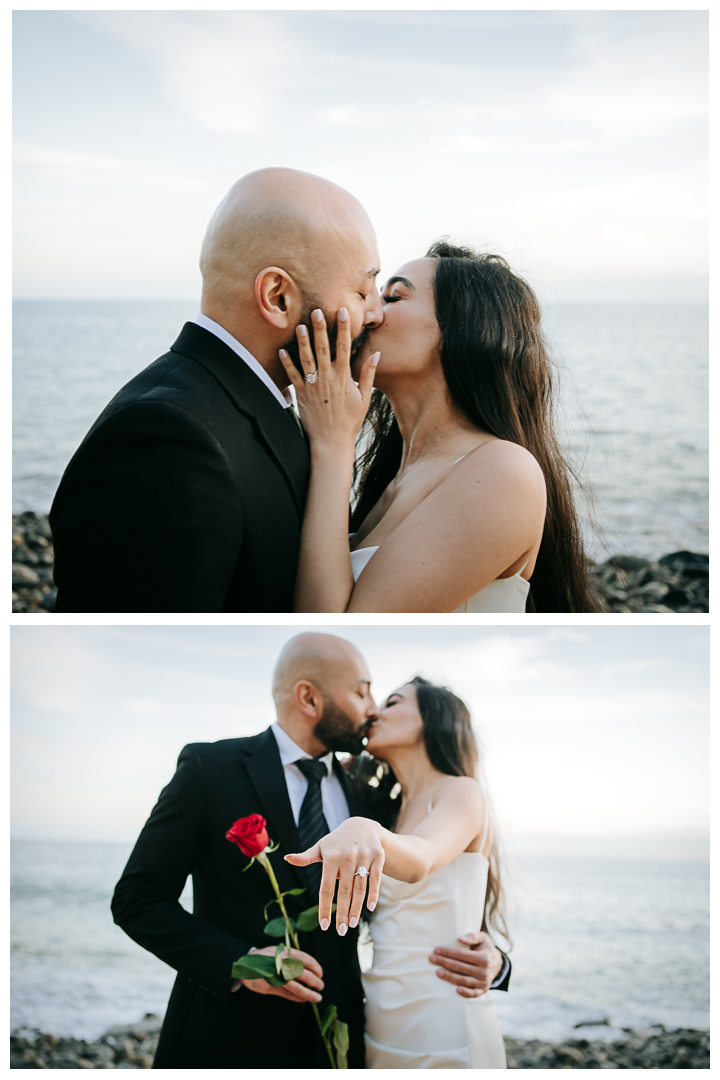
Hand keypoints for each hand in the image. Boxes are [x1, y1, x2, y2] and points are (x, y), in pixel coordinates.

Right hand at [234, 945, 324, 1003]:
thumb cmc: (265, 958)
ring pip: (296, 987)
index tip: (320, 973)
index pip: (306, 959)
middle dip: (315, 982)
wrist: (244, 965)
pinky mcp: (270, 987)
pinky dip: (298, 998)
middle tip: (321, 986)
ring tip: (317, 997)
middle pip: (303, 974)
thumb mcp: (278, 952)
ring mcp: (276, 976)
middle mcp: (281, 964)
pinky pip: (288, 994)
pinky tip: (304, 999)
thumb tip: (309, 969)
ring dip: (309, 994)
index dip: (316, 967)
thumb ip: (291, 958)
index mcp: (285, 952)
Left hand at [278, 307, 379, 452]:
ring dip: (302, 341)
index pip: (345, 347)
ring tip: (299, 325)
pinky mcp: (301, 394)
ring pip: (307, 359)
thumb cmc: (350, 421)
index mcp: (344, 377)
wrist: (331, 441)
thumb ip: (368, 374)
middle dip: (320, 328)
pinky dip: (286, 364)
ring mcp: (313, 386)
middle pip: (324, 348)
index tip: (343, 312)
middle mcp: (328, 378)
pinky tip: (281, 351)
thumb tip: (376, 355)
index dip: (344, 328)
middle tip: (317, 311)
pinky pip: (292, 376)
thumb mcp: (364, 398)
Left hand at [285, 817, 384, 934]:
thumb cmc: (337, 841)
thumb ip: (306, 857)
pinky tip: (370, 908)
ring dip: (357, 908)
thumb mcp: (321, 847)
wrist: (362, 825)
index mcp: (330, 856)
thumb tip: (287, 858)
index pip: (326, 888)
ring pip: (360, 888)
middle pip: (344, 891)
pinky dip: (373, 894)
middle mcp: (347, 857)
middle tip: (341, 931)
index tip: (324, 926)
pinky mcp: (378, 856)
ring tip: (353, 924)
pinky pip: (375, 879)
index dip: (325, 908)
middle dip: (343, 914)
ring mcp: (364, 856)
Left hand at [429, 932, 503, 997]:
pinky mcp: (483, 990)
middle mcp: (484, 971)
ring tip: (437, 972)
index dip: (449, 952)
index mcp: (484, 957)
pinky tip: (456, 990)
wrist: (497, 963)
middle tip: (431, 959)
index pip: (463, 955)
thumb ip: (473, 936)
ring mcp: (484, 982)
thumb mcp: (483, 938)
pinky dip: (466, 993)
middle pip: (461, 967)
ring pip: (464, 980)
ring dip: (450, 977)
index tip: (436, 949)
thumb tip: (460, 938)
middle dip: (444, 962)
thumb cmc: (485, 948)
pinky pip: (473, 994)